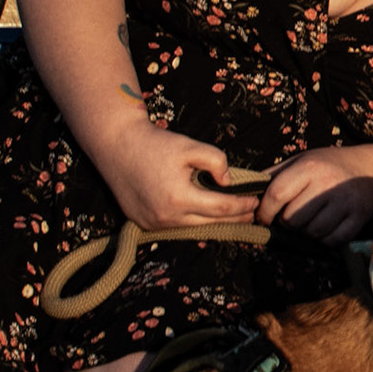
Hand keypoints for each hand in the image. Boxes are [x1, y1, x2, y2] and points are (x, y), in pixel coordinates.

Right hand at [92, 122, 260, 230]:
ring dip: (215, 221)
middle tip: (252, 211)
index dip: (242, 205)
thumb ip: (216, 161)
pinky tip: (206, 214)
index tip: (256, 199)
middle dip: (234, 218)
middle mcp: (165, 217)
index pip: (221, 208)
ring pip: (194, 228)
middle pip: (210, 223)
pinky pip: (177, 226)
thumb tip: (228, 182)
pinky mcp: (143, 224)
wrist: (116, 146)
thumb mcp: (190, 146)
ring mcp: (153, 224)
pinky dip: (193, 221)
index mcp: (178, 198)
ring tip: (234, 214)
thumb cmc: (155, 143)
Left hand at [255, 148, 372, 244]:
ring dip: (306, 232)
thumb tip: (241, 192)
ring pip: (312, 232)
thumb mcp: (299, 161)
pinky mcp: (359, 216)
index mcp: (309, 166)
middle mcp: (327, 182)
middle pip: (293, 219)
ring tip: (310, 221)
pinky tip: (325, 227)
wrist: (367, 170)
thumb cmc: (324, 167)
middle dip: (287, 223)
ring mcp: (345, 200)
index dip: (264, 212)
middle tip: (292, 218)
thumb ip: (272, 176)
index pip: (276, 195)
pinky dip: (325, 240)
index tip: (264, 217)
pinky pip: (332, 240)